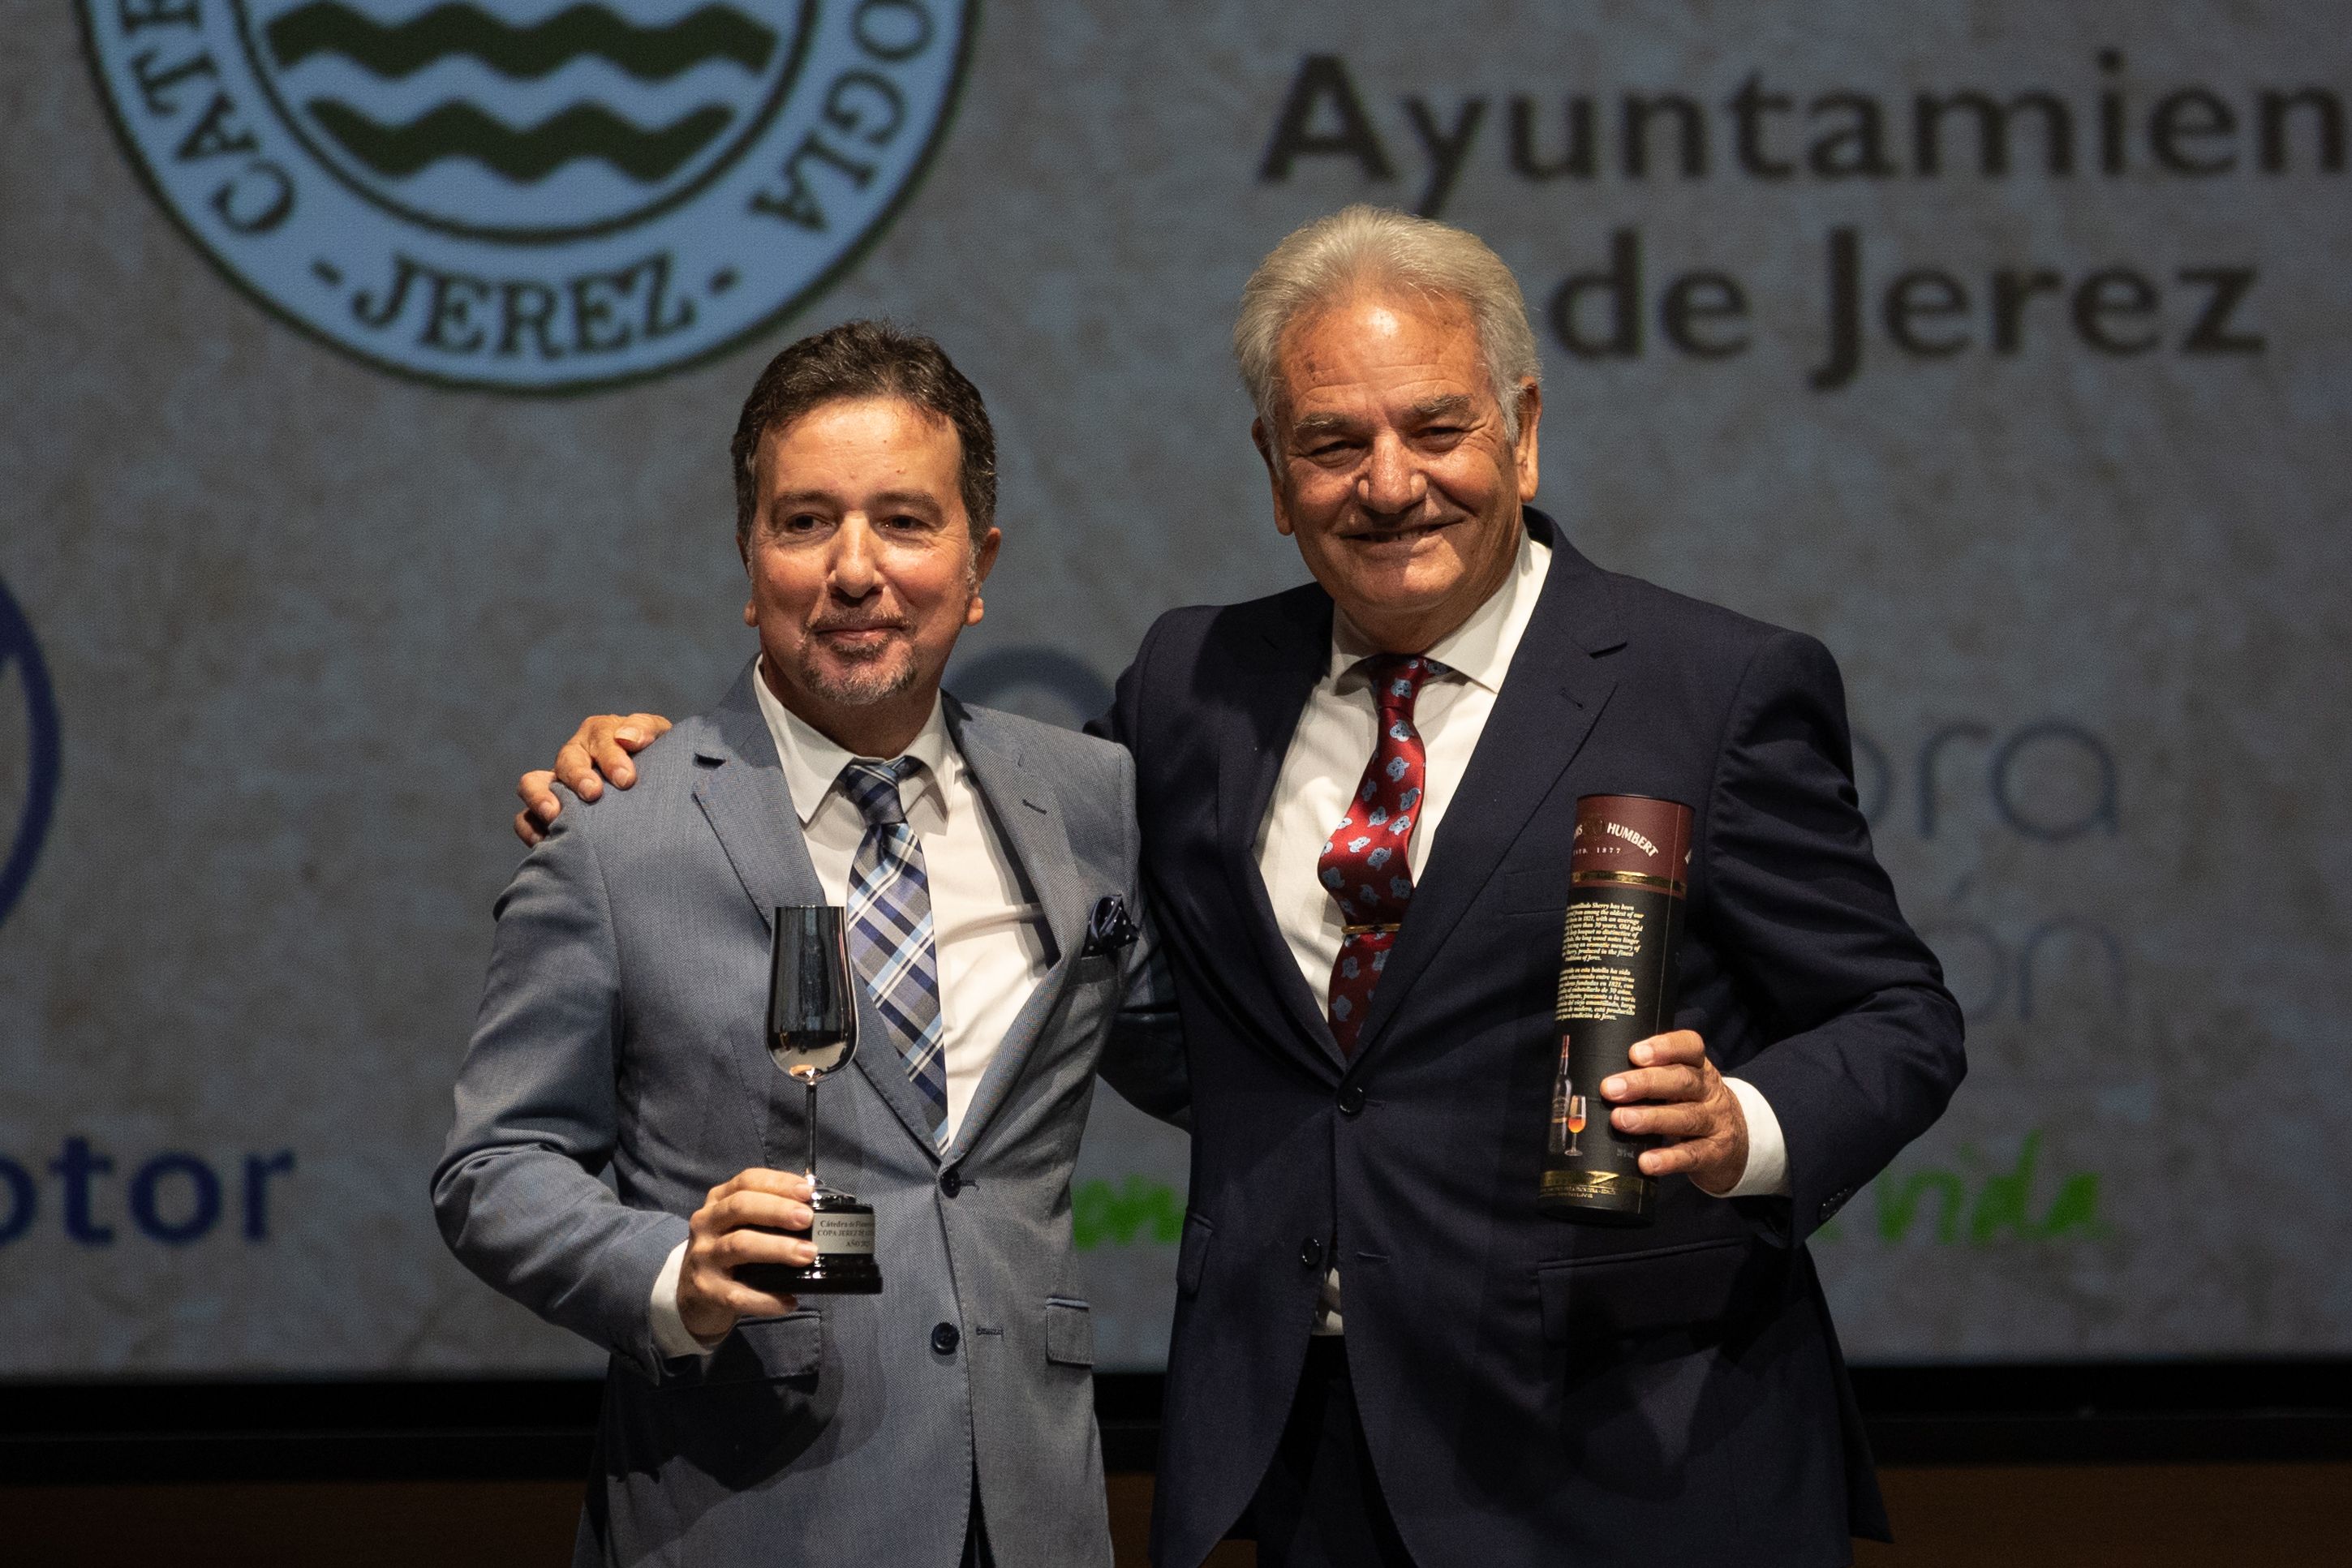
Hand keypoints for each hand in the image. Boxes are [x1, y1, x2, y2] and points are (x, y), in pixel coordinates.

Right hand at [511, 712, 672, 845]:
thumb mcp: (658, 737)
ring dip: (540, 797)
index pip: (601, 738)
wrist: (654, 788)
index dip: (611, 757)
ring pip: (532, 783)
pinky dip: (531, 828)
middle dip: (578, 776)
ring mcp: (557, 784)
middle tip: (593, 793)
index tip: (626, 779)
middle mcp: (575, 756)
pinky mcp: (547, 813)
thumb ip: (645, 729)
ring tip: (555, 814)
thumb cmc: (655, 758)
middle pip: (566, 760)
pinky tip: (548, 840)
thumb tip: (628, 738)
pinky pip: (525, 819)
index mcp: (600, 734)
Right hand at [677, 1168, 814, 1343]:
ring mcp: (703, 1256)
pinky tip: (788, 1302)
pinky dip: (765, 1299)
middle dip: (777, 1210)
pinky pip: (737, 1294)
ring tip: (806, 1254)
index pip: (746, 1181)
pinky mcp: (706, 1290)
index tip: (806, 1191)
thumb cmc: (727, 1252)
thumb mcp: (739, 1225)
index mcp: (719, 1201)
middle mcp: (706, 1223)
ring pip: (739, 1245)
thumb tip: (815, 1210)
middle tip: (807, 1219)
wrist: (691, 1294)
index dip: (777, 1183)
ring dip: (777, 1248)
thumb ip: (768, 1215)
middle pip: (740, 1207)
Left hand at [1601, 1031, 1749, 1196]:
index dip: (1664, 1048)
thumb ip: (1651, 1077)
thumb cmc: (1693, 1107)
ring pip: (1685, 1117)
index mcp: (1699, 1068)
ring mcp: (1715, 1123)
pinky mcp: (1714, 1154)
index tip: (1634, 1053)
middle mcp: (1710, 1092)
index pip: (1690, 1047)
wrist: (1738, 1145)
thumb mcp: (1681, 1086)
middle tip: (1610, 1088)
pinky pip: (1691, 1155)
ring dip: (1650, 1118)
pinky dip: (1667, 1159)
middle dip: (1644, 1083)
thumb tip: (1596, 1079)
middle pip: (1681, 1081)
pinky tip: (1646, 1162)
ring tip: (1620, 1120)